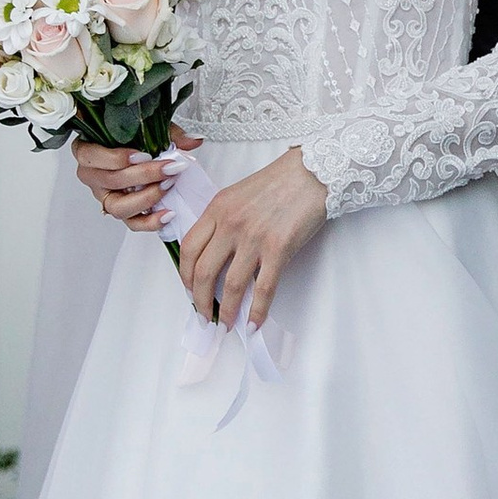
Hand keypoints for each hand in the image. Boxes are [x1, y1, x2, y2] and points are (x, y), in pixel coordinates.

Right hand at [73, 124, 196, 231]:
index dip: (115, 158)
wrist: (141, 157)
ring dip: (146, 198)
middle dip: (142, 176)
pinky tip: (167, 213)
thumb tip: (193, 140)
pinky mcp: (122, 212)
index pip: (90, 156)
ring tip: (167, 186)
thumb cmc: (135, 141)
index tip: (143, 154)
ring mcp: (106, 197)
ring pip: (117, 207)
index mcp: (88, 151)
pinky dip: (150, 221)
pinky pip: (132, 223)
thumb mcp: (149, 130)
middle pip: (110, 181)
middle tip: (167, 168)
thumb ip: (169, 133)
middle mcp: (93, 177)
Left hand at [178, 145, 327, 329]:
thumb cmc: (278, 182)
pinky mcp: (278, 249)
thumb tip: (216, 256)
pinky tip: (253, 324)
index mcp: (217, 209)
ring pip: (230, 285)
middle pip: (203, 271)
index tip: (189, 290)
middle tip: (204, 316)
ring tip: (226, 325)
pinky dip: (257, 311)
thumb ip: (222, 220)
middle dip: (200, 301)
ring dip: (225, 311)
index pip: (188, 249)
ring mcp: (254, 238)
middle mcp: (230, 224)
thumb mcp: (238, 194)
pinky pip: (263, 288)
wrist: (312, 173)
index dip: (184, 275)